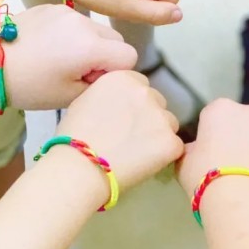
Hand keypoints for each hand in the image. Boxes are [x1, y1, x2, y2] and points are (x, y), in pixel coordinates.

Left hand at [4, 5, 137, 108]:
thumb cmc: (28, 85)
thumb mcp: (70, 96)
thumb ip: (100, 85)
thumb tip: (110, 75)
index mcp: (91, 47)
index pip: (129, 56)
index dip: (117, 72)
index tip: (93, 80)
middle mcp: (85, 23)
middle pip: (117, 39)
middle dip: (107, 56)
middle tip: (78, 72)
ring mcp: (68, 12)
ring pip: (98, 29)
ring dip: (91, 44)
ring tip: (62, 59)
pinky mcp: (53, 7)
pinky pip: (77, 21)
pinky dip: (73, 34)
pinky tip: (50, 46)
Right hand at [57, 70, 183, 193]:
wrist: (78, 169)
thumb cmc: (74, 138)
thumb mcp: (85, 101)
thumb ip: (110, 95)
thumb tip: (120, 103)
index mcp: (124, 79)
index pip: (140, 86)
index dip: (133, 104)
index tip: (124, 119)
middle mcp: (145, 92)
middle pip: (157, 103)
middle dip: (148, 117)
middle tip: (130, 138)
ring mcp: (160, 116)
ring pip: (168, 123)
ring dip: (158, 135)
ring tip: (137, 154)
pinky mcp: (170, 141)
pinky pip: (174, 146)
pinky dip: (164, 156)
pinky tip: (145, 165)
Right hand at [176, 99, 248, 198]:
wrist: (246, 203)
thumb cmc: (207, 179)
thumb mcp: (184, 164)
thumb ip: (192, 150)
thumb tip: (197, 150)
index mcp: (222, 110)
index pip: (215, 117)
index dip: (214, 137)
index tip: (213, 157)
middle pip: (246, 123)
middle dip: (242, 140)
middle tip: (236, 169)